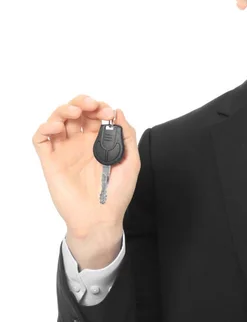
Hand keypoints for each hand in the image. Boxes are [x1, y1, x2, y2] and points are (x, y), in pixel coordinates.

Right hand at [32, 94, 140, 240]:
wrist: (100, 218)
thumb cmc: (117, 194)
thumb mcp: (131, 162)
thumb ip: (127, 136)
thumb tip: (119, 112)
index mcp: (99, 142)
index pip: (94, 115)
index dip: (99, 107)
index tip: (107, 112)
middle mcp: (80, 144)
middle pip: (75, 113)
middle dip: (82, 103)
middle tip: (91, 106)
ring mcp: (65, 151)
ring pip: (57, 121)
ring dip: (64, 110)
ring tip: (75, 112)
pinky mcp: (50, 162)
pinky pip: (40, 140)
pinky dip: (45, 128)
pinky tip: (57, 128)